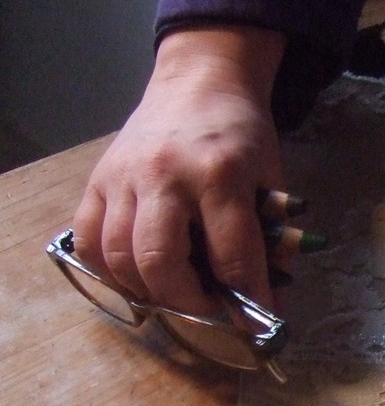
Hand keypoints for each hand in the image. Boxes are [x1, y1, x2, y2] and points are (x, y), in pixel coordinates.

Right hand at [72, 26, 286, 314]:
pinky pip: (89, 240)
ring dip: (149, 291)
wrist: (199, 83)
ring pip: (120, 257)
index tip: (256, 323)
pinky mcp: (98, 179)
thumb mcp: (273, 181)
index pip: (232, 255)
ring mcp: (124, 177)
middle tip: (210, 309)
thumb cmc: (242, 135)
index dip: (247, 298)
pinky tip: (138, 275)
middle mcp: (165, 176)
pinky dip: (110, 270)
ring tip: (178, 294)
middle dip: (188, 302)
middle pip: (161, 262)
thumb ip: (273, 241)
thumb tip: (271, 304)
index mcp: (219, 175)